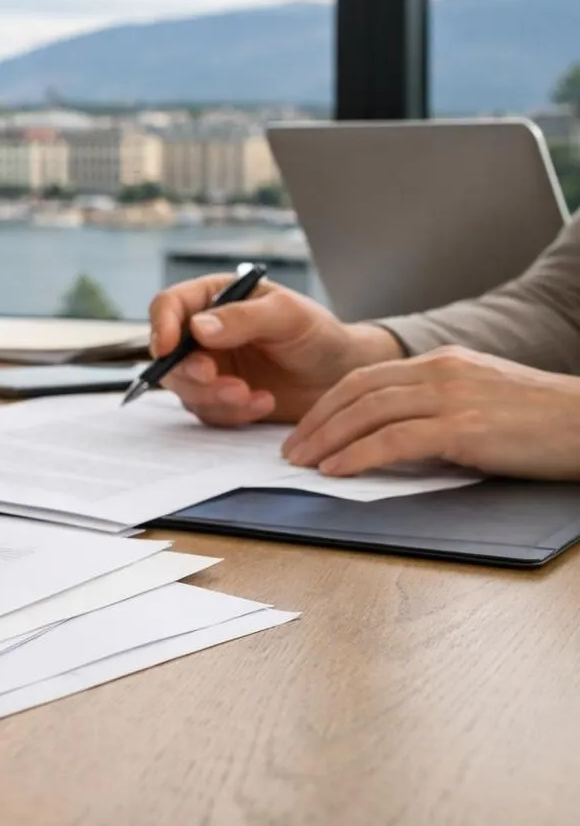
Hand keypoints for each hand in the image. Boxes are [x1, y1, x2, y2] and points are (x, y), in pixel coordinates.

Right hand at [148, 276, 404, 425]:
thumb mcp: (286, 316)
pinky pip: (208, 411)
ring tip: (252, 395)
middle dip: (191, 372)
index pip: (168, 305)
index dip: (161, 326)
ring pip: (184, 387)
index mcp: (213, 299)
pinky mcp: (219, 399)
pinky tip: (264, 402)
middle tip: (217, 379)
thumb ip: (243, 318)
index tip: (167, 348)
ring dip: (214, 396)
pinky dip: (232, 412)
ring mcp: (209, 368)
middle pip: (169, 353)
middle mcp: (203, 333)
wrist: (341, 375)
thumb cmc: (318, 333)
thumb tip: (198, 327)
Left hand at [282, 347, 579, 478]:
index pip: (366, 376)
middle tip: (289, 449)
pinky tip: (336, 469)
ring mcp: (452, 397)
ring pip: (367, 412)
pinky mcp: (465, 429)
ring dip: (325, 438)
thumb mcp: (481, 398)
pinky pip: (394, 439)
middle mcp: (441, 372)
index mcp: (442, 362)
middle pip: (356, 390)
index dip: (327, 403)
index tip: (304, 427)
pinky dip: (358, 455)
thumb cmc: (541, 422)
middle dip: (315, 420)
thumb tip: (392, 433)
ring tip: (301, 462)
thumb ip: (438, 404)